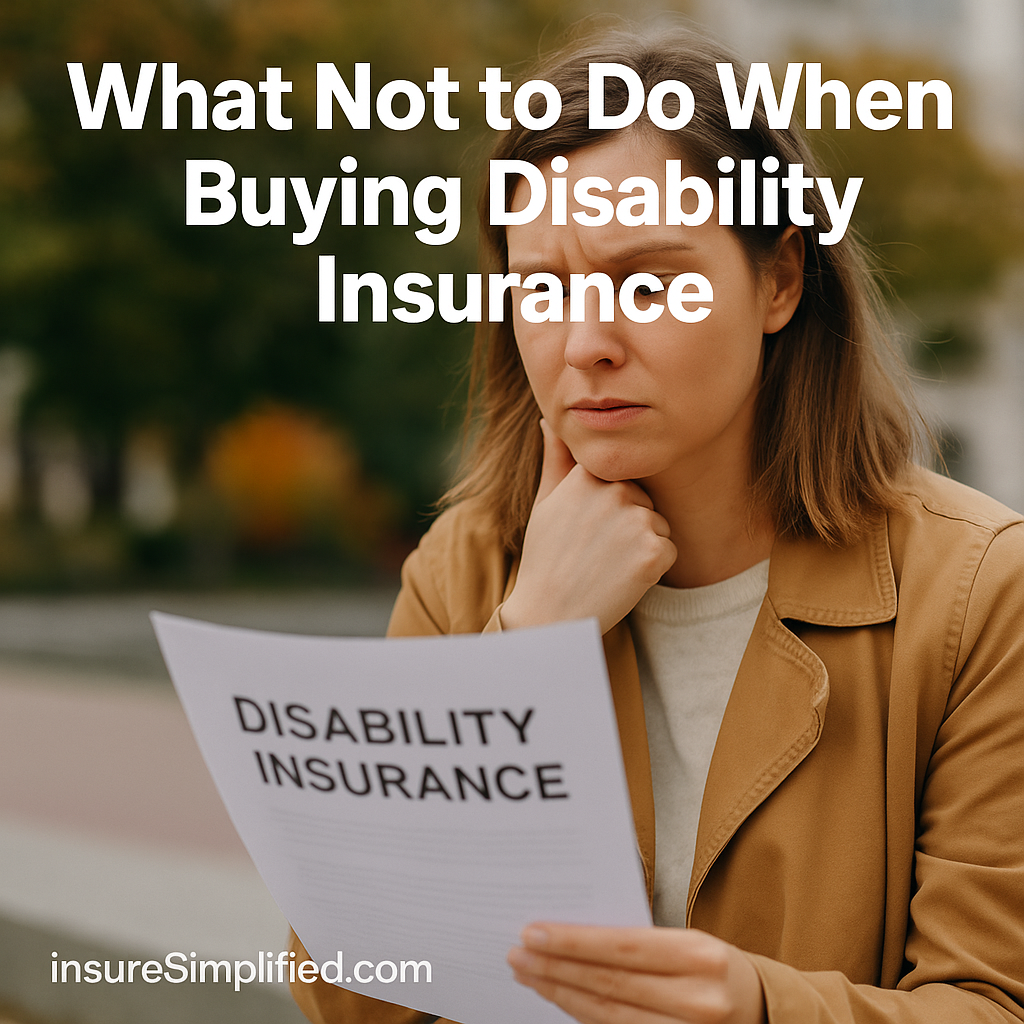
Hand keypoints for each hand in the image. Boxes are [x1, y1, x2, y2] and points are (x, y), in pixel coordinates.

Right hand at [499, 421, 676, 634]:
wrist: (549, 614)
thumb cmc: (546, 558)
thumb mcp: (545, 503)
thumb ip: (556, 458)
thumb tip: (551, 420)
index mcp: (588, 473)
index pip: (622, 479)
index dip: (607, 510)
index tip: (585, 532)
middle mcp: (615, 490)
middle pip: (644, 502)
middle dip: (628, 527)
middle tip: (594, 553)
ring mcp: (637, 519)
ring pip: (658, 526)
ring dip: (641, 548)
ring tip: (606, 566)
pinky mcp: (654, 551)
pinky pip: (668, 551)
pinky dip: (652, 569)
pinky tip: (621, 579)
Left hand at [508, 923, 766, 1023]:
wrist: (761, 1010)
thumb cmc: (714, 966)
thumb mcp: (690, 941)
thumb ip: (640, 940)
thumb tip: (573, 933)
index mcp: (700, 956)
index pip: (622, 947)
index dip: (573, 941)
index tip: (534, 931)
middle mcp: (697, 999)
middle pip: (610, 985)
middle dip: (556, 968)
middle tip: (518, 953)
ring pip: (608, 1017)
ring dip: (561, 994)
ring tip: (529, 975)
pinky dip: (584, 1016)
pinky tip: (560, 999)